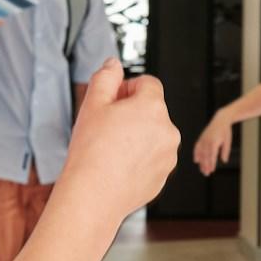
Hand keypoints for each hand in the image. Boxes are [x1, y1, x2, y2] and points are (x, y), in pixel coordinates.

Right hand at [62, 60, 180, 220]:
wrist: (93, 195)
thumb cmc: (91, 152)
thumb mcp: (92, 104)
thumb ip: (106, 77)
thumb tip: (114, 64)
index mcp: (153, 107)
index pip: (148, 83)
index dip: (128, 88)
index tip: (113, 101)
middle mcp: (168, 130)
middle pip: (152, 109)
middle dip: (133, 113)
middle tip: (108, 127)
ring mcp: (169, 155)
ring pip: (153, 135)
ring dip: (138, 135)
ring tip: (112, 148)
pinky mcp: (164, 175)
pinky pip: (153, 157)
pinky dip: (140, 157)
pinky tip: (119, 165)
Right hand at [193, 115, 233, 175]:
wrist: (220, 120)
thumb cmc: (226, 131)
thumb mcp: (228, 141)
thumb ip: (225, 151)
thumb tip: (224, 161)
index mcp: (214, 142)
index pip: (212, 156)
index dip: (211, 164)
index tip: (211, 170)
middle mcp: (207, 141)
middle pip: (205, 156)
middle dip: (205, 165)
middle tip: (206, 174)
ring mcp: (203, 139)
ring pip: (201, 153)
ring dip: (201, 162)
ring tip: (202, 170)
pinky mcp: (201, 138)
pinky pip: (197, 147)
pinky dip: (196, 154)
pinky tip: (196, 161)